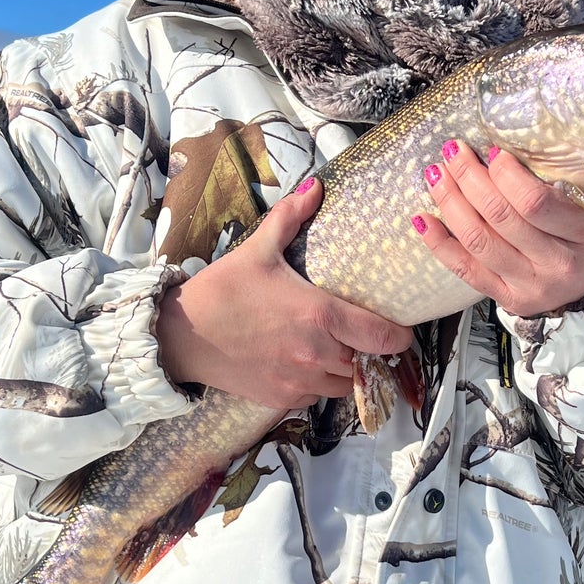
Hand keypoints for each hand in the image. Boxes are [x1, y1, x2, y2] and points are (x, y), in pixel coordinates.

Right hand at [156, 177, 411, 407]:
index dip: (399, 337)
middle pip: (367, 363)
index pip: (383, 338)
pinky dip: (319, 384)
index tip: (400, 330)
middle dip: (369, 352)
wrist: (183, 335)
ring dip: (346, 371)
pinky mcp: (282, 398)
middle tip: (363, 336)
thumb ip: (290, 217)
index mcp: (320, 315)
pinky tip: (307, 364)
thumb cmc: (222, 291)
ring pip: (345, 385)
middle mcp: (317, 353)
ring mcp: (300, 380)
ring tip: (336, 350)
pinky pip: (316, 397)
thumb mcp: (257, 249)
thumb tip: (315, 186)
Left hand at [411, 141, 583, 317]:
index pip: (535, 202)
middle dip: (470, 178)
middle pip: (500, 217)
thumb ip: (556, 186)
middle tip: (453, 152)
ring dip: (450, 202)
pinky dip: (439, 242)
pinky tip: (423, 218)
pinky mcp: (506, 299)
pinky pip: (465, 270)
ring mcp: (528, 286)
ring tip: (436, 175)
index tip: (491, 152)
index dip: (505, 174)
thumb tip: (500, 155)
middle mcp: (555, 265)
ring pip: (477, 241)